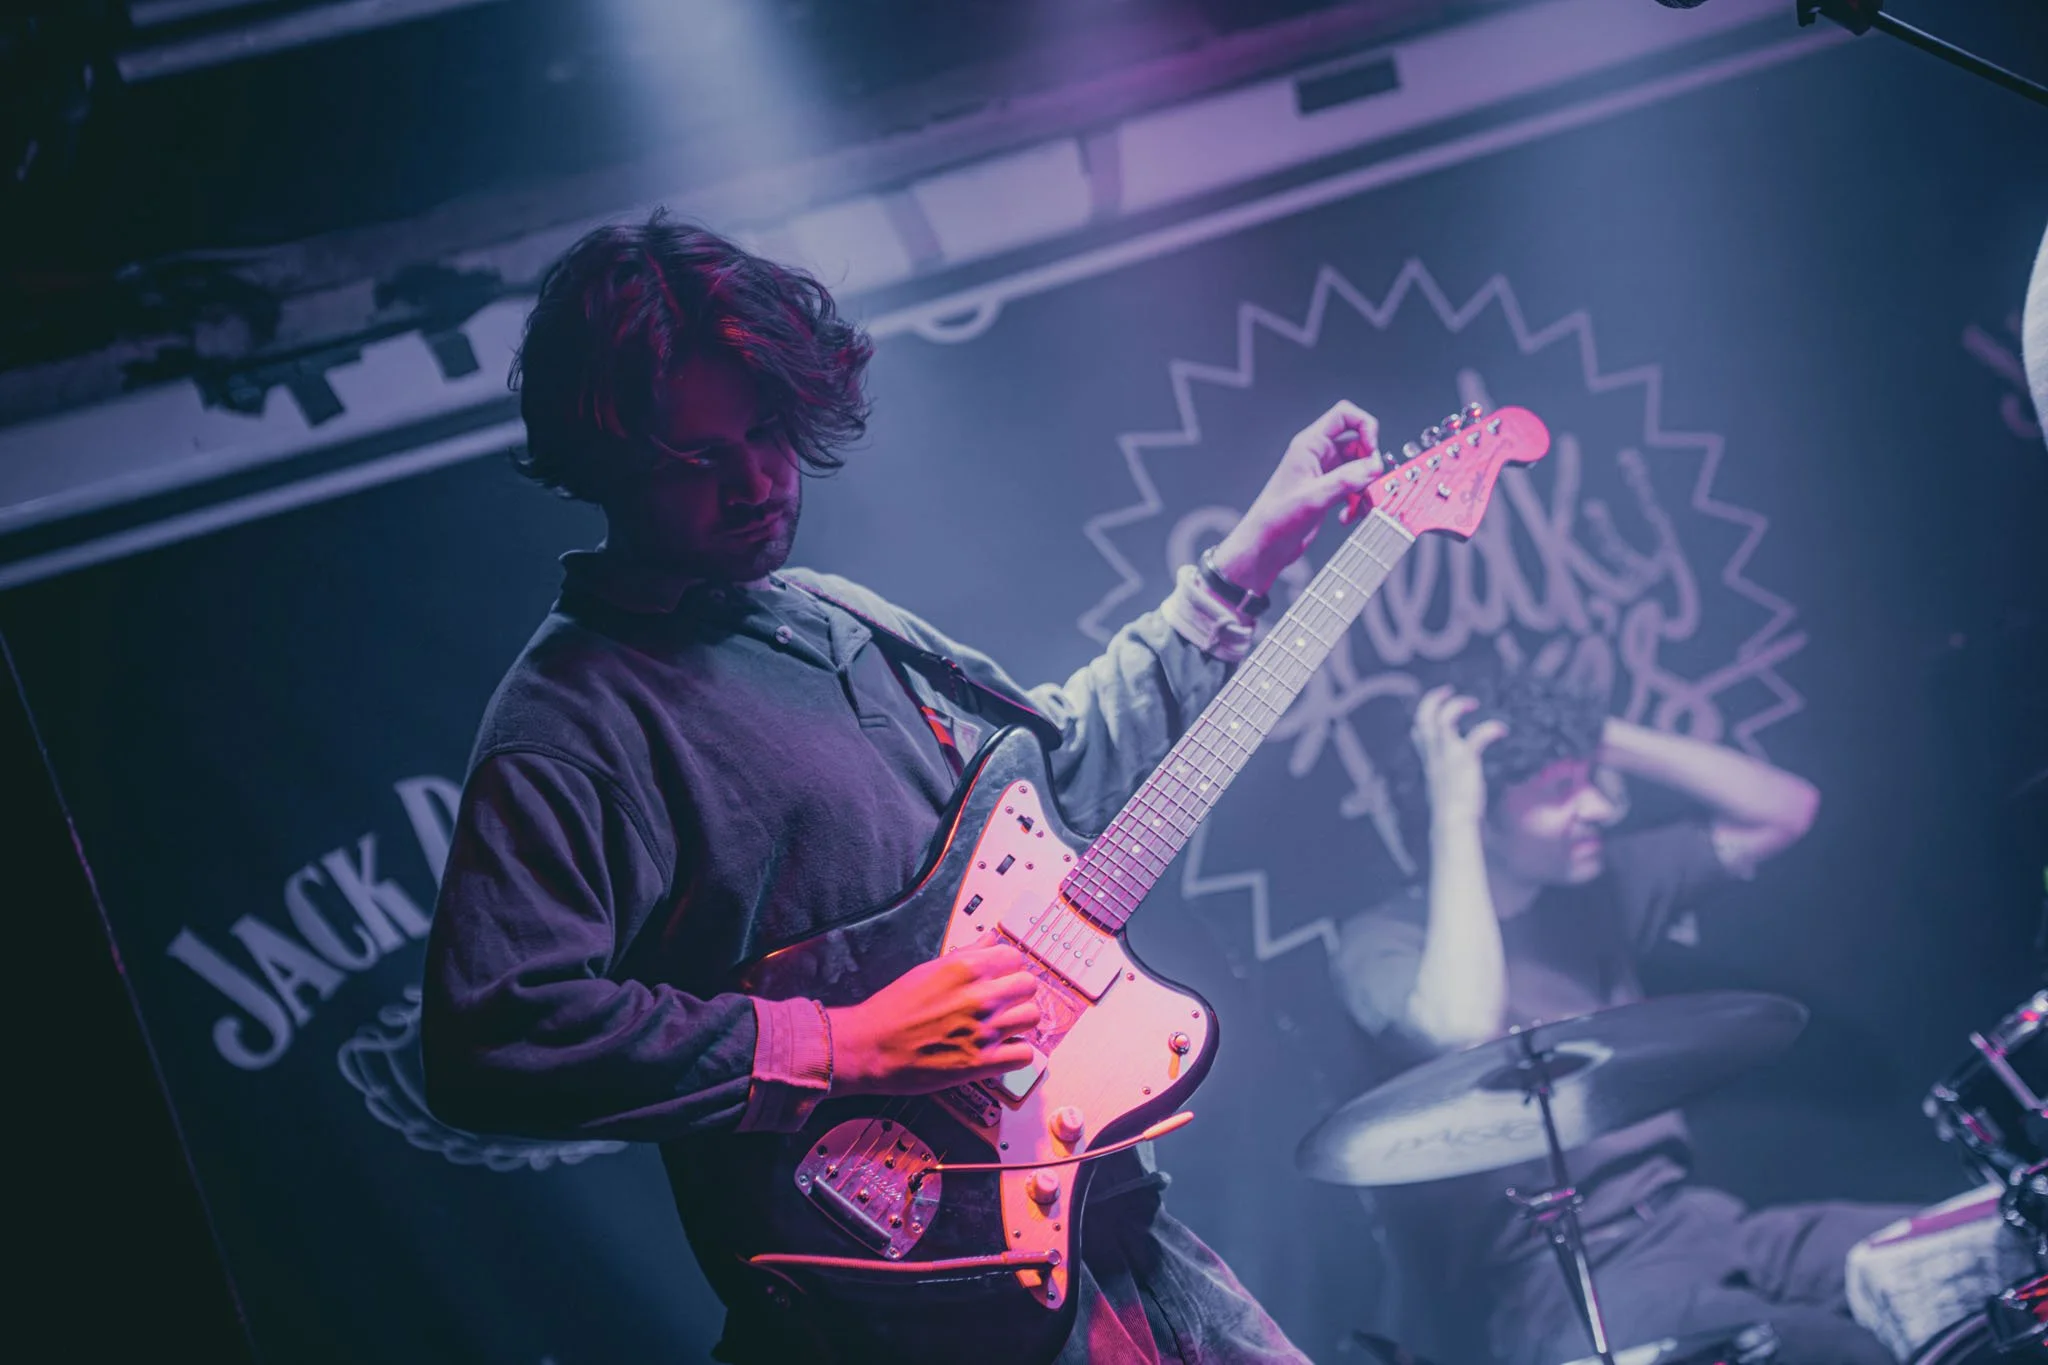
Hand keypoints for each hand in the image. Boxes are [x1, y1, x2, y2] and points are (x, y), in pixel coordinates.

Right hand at [826, 945, 1042, 1096]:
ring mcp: (984, 1030)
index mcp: (967, 968)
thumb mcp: (929, 969)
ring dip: (1019, 1022)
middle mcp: (980, 996)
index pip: (1015, 958)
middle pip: (1029, 986)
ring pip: (1032, 1017)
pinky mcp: (982, 1063)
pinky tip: (1001, 1050)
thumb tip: (990, 940)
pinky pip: (1025, 1054)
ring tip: (1002, 1026)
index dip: (1008, 968)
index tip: (1000, 977)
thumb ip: (967, 954)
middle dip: (1017, 993)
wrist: (870, 1046)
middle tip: (1003, 1002)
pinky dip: (1016, 1053)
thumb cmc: (893, 1008)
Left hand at [1209, 399, 1384, 595]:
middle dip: (1370, 465)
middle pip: (1359, 444)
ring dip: (1366, 488)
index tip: (1373, 450)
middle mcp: (1318, 455)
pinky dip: (1358, 501)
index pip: (1344, 415)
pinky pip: (1354, 488)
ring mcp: (1324, 473)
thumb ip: (1346, 480)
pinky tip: (1348, 517)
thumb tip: (1374, 467)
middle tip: (1371, 485)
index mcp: (1309, 445)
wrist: (1264, 546)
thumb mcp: (1314, 497)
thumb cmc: (1276, 519)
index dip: (1365, 426)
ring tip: (1361, 507)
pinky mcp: (1328, 491)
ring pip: (1360, 469)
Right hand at [1412, 685, 1507, 828]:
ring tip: (1474, 703)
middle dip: (1435, 699)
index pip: (1419, 730)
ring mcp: (1447, 757)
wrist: (1454, 825)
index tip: (1439, 704)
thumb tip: (1458, 778)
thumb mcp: (1446, 792)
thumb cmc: (1453, 816)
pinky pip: (1476, 735)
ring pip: (1444, 720)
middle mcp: (1435, 756)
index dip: (1426, 712)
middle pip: (1424, 718)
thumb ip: (1448, 779)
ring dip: (1458, 706)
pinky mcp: (1464, 760)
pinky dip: (1489, 728)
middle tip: (1450, 690)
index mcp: (1430, 762)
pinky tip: (1501, 729)